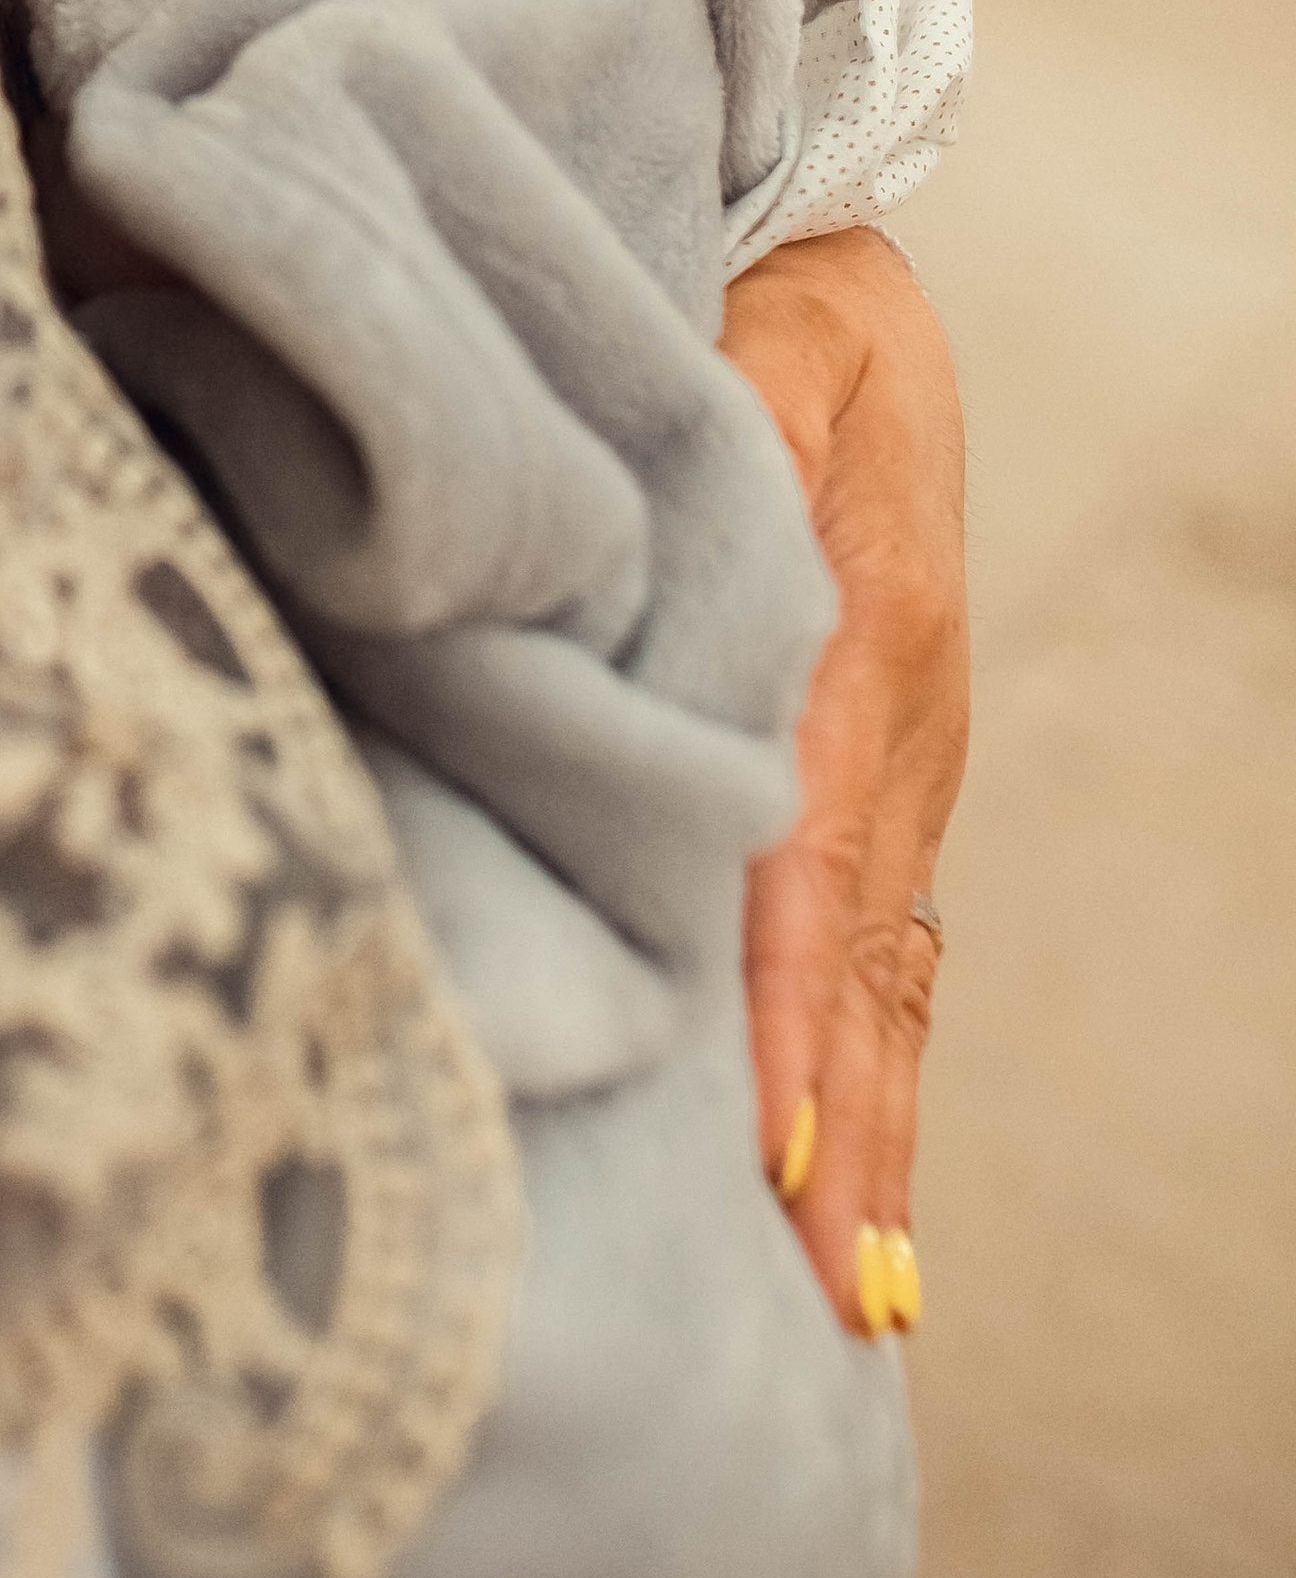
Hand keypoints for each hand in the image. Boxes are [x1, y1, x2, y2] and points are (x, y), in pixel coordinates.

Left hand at [721, 226, 967, 1337]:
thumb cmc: (756, 307)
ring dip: (875, 1132)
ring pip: (892, 973)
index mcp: (859, 631)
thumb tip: (672, 546)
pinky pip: (890, 944)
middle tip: (821, 1300)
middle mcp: (897, 722)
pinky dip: (879, 1066)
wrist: (842, 277)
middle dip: (845, 1130)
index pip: (808, 847)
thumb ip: (722, 419)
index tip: (769, 1143)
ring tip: (855, 1300)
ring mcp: (904, 760)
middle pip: (867, 954)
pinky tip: (857, 1178)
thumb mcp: (747, 340)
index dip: (784, 998)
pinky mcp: (885, 773)